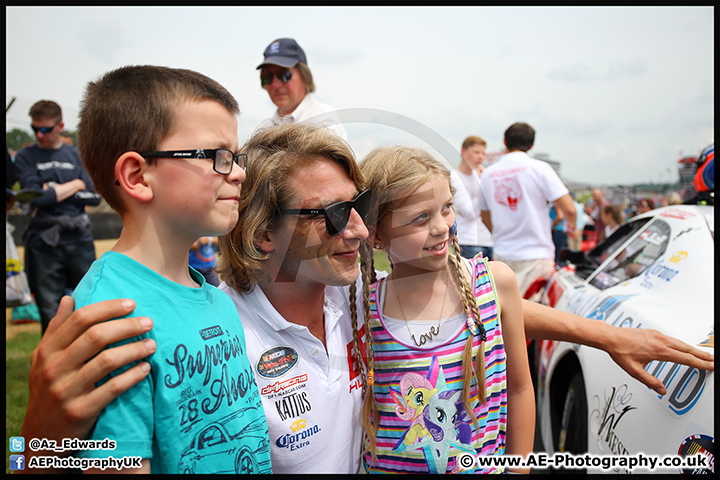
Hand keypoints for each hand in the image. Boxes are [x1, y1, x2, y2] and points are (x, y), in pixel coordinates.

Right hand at [20, 296, 154, 472]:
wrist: (41, 436)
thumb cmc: (49, 388)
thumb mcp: (45, 359)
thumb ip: (57, 329)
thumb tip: (70, 298)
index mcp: (47, 350)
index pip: (80, 319)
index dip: (108, 308)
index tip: (131, 304)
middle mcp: (54, 368)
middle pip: (96, 336)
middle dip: (127, 326)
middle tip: (148, 322)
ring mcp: (66, 390)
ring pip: (107, 361)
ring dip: (134, 350)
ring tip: (152, 345)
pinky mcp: (80, 411)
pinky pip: (112, 388)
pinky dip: (132, 376)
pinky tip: (146, 368)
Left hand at [606, 327, 713, 394]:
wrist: (610, 337)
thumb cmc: (620, 351)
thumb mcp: (634, 371)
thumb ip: (650, 382)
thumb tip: (661, 390)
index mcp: (659, 351)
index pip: (685, 358)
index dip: (700, 363)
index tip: (710, 365)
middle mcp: (660, 341)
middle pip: (687, 348)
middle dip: (702, 355)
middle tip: (713, 360)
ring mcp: (657, 335)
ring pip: (680, 342)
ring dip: (693, 349)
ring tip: (703, 354)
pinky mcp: (653, 332)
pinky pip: (673, 339)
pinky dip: (682, 344)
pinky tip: (684, 347)